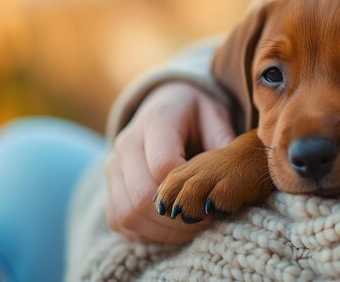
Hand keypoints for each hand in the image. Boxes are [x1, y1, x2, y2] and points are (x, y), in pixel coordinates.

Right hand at [105, 82, 234, 242]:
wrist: (169, 107)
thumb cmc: (197, 116)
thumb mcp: (215, 117)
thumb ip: (222, 140)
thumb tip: (229, 174)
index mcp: (156, 120)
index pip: (163, 166)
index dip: (189, 191)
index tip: (212, 201)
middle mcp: (126, 142)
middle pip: (141, 195)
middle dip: (177, 218)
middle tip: (206, 223)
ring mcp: (114, 167)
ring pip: (127, 214)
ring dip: (162, 231)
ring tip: (192, 229)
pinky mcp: (110, 188)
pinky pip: (120, 221)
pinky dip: (146, 233)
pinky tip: (172, 230)